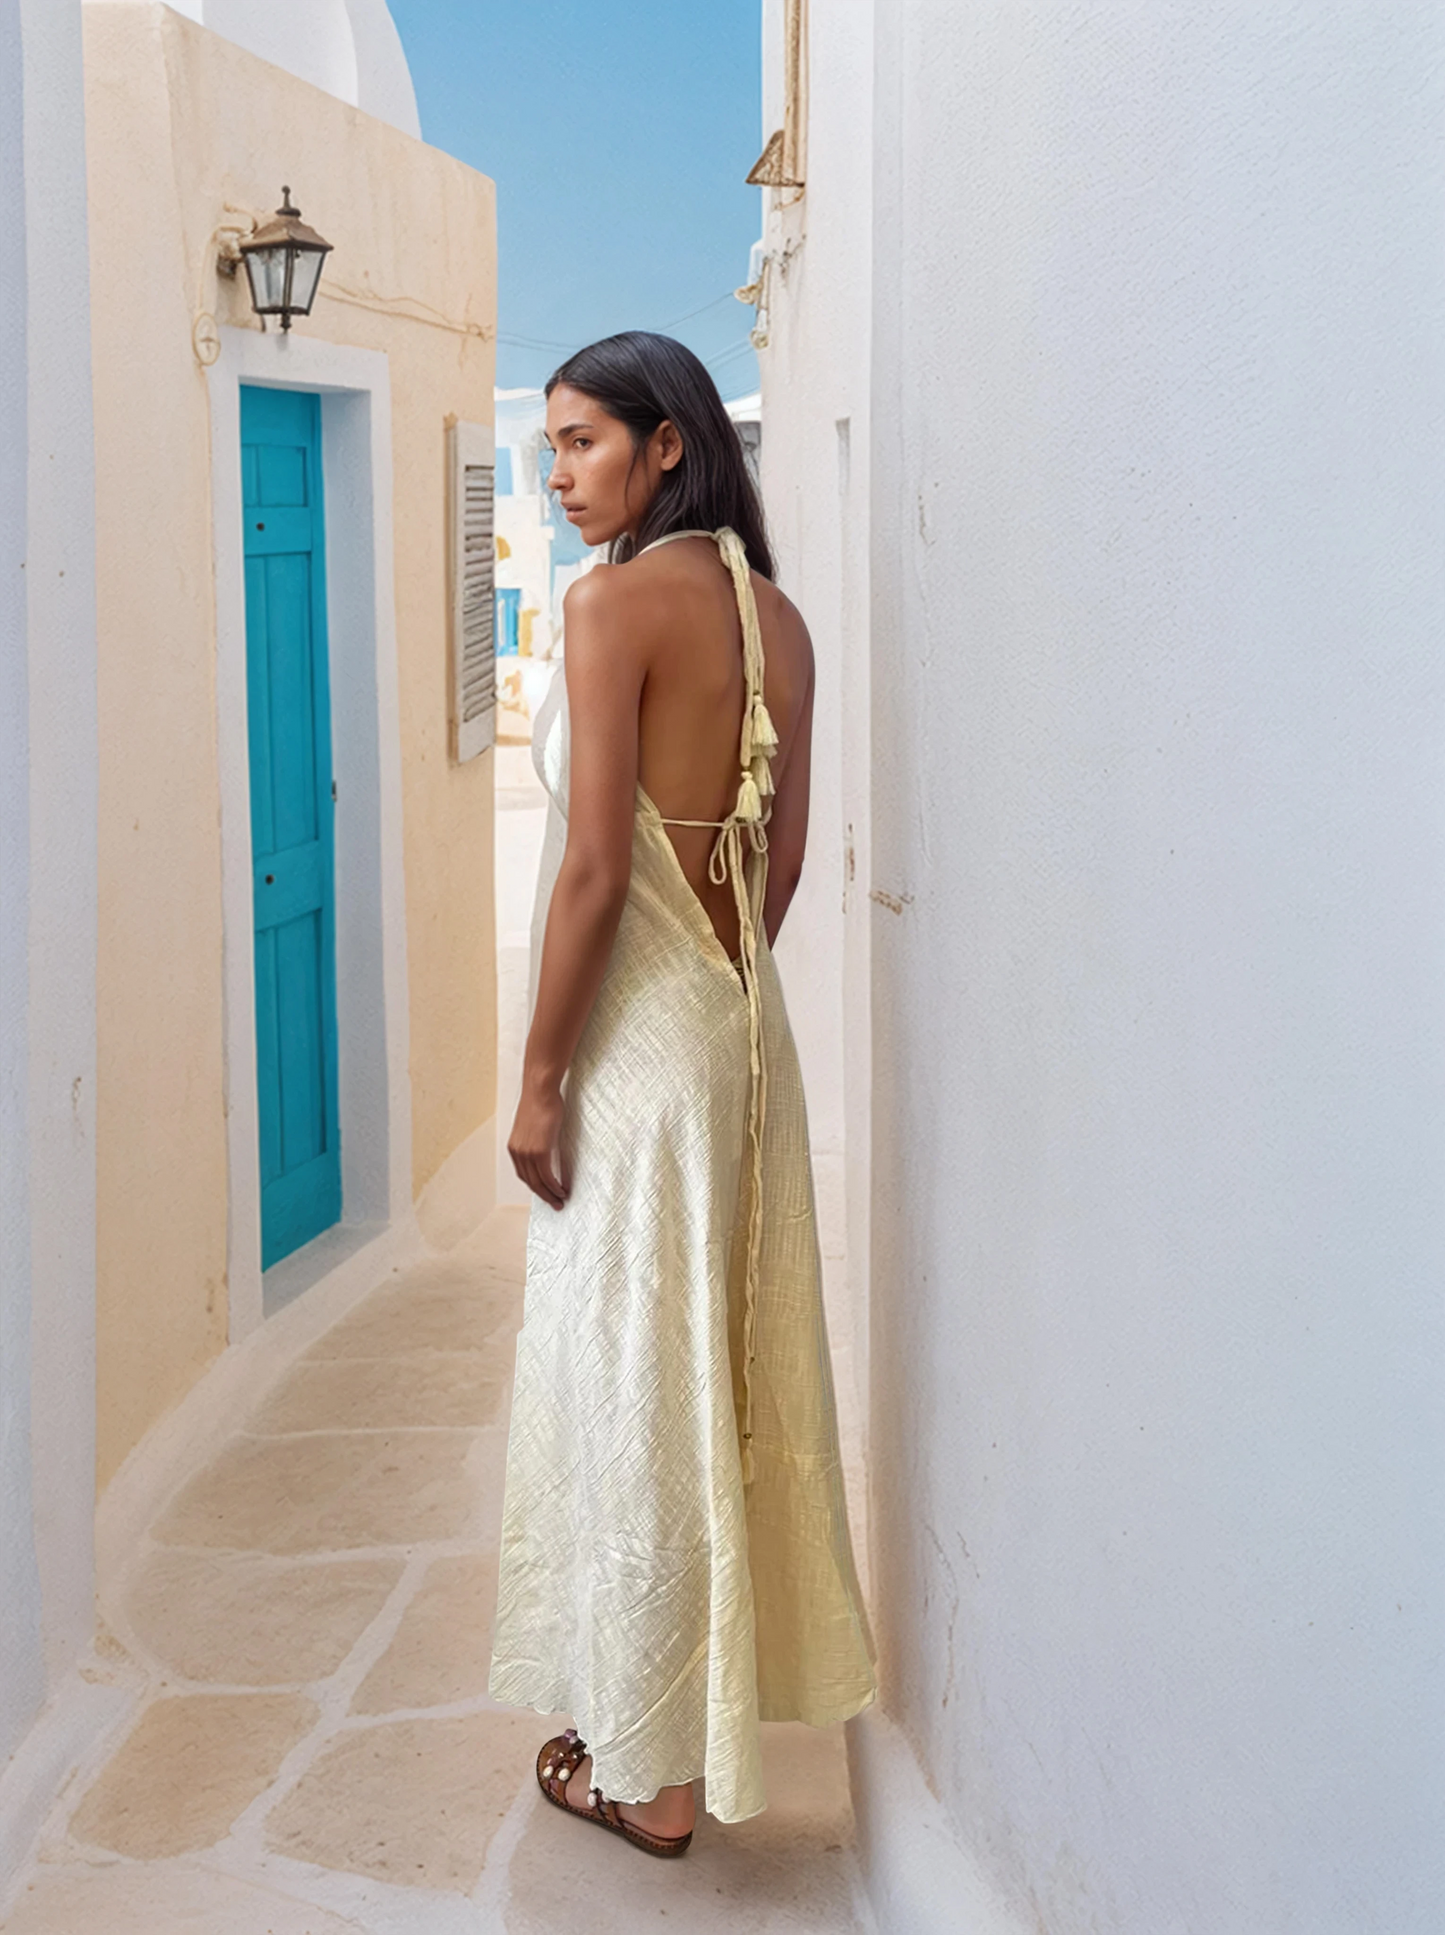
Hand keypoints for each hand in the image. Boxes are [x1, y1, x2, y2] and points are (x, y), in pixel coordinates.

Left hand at [508, 1078, 569, 1209]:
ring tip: (560, 1201)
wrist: (540, 1091)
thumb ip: (536, 1139)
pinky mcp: (539, 1151)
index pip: (523, 1174)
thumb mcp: (534, 1125)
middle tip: (554, 1204)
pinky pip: (547, 1176)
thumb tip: (545, 1147)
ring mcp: (527, 1153)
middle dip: (543, 1195)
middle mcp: (518, 1152)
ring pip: (538, 1182)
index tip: (545, 1193)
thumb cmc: (540, 1102)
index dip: (535, 1186)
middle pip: (529, 1182)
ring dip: (550, 1194)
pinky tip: (562, 1190)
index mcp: (514, 1147)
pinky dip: (554, 1186)